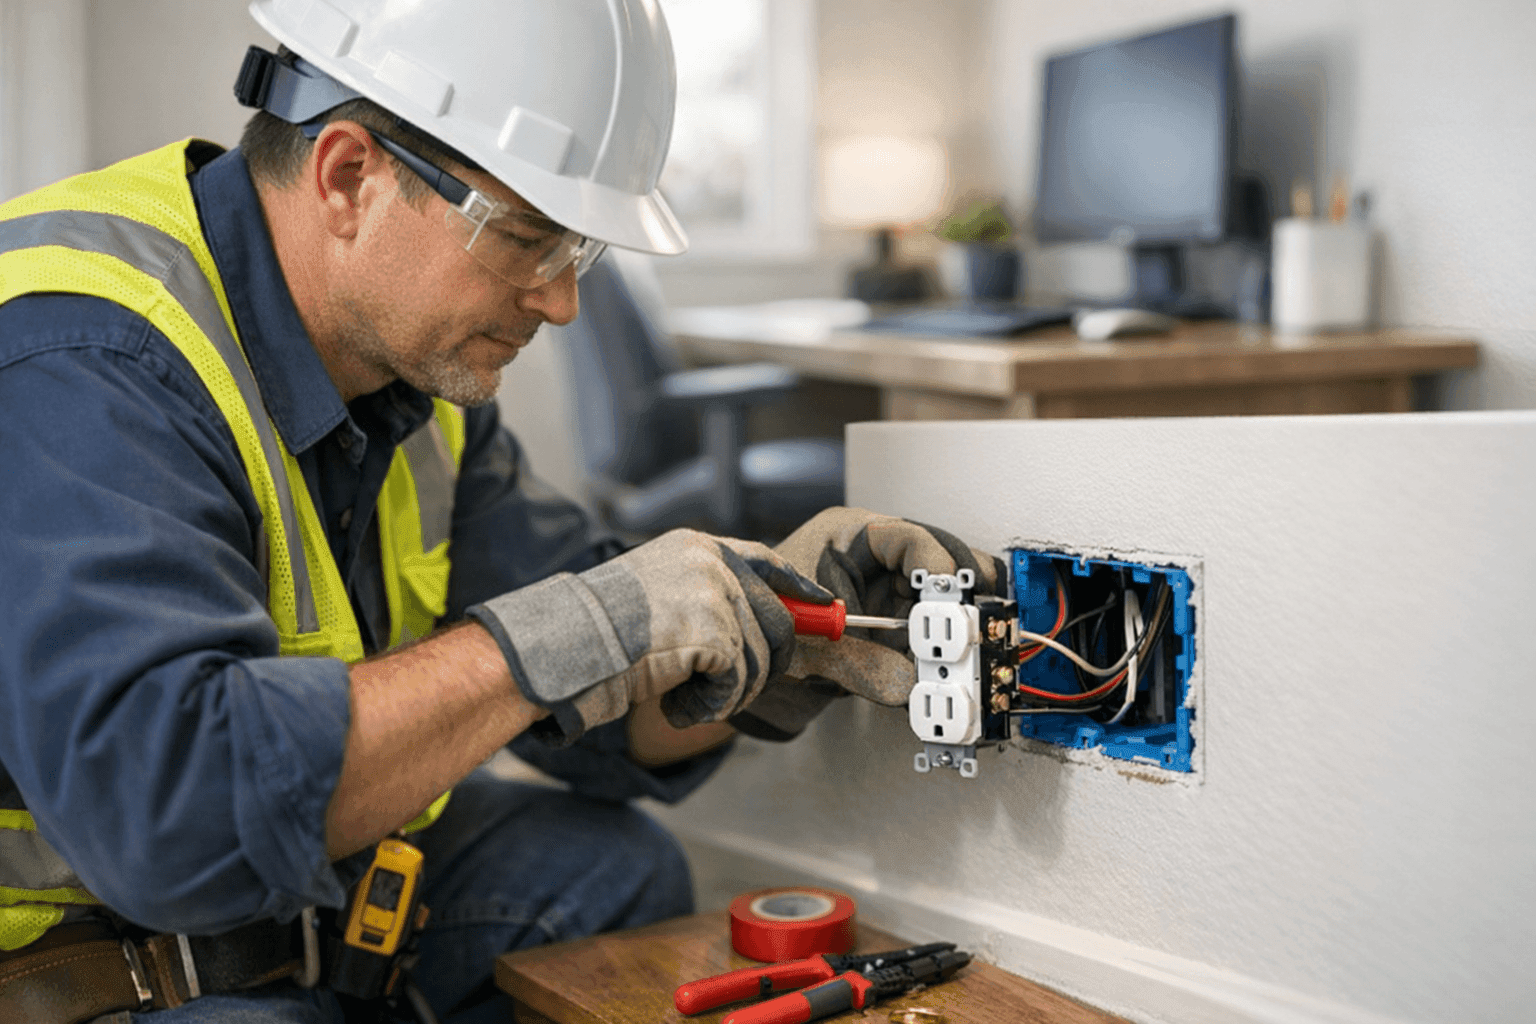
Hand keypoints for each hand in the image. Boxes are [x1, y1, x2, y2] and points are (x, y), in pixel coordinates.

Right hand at [469, 529, 827, 742]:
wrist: (565, 645)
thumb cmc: (597, 632)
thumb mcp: (657, 594)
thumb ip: (704, 599)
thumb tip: (758, 630)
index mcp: (698, 548)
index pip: (766, 560)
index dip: (799, 589)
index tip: (825, 607)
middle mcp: (713, 563)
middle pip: (778, 620)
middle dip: (766, 665)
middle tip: (729, 689)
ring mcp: (716, 595)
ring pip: (759, 660)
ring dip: (728, 693)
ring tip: (684, 696)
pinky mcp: (715, 632)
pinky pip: (738, 682)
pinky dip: (711, 705)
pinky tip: (678, 703)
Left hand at [730, 507, 1004, 740]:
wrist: (742, 665)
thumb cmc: (759, 631)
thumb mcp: (804, 648)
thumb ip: (856, 666)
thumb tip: (906, 684)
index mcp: (845, 537)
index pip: (906, 538)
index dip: (934, 567)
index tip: (950, 599)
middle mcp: (871, 559)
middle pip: (933, 568)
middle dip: (951, 601)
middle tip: (966, 628)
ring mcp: (884, 590)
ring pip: (935, 603)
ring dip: (945, 632)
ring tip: (954, 657)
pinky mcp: (890, 623)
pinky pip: (924, 635)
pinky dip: (933, 656)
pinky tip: (940, 673)